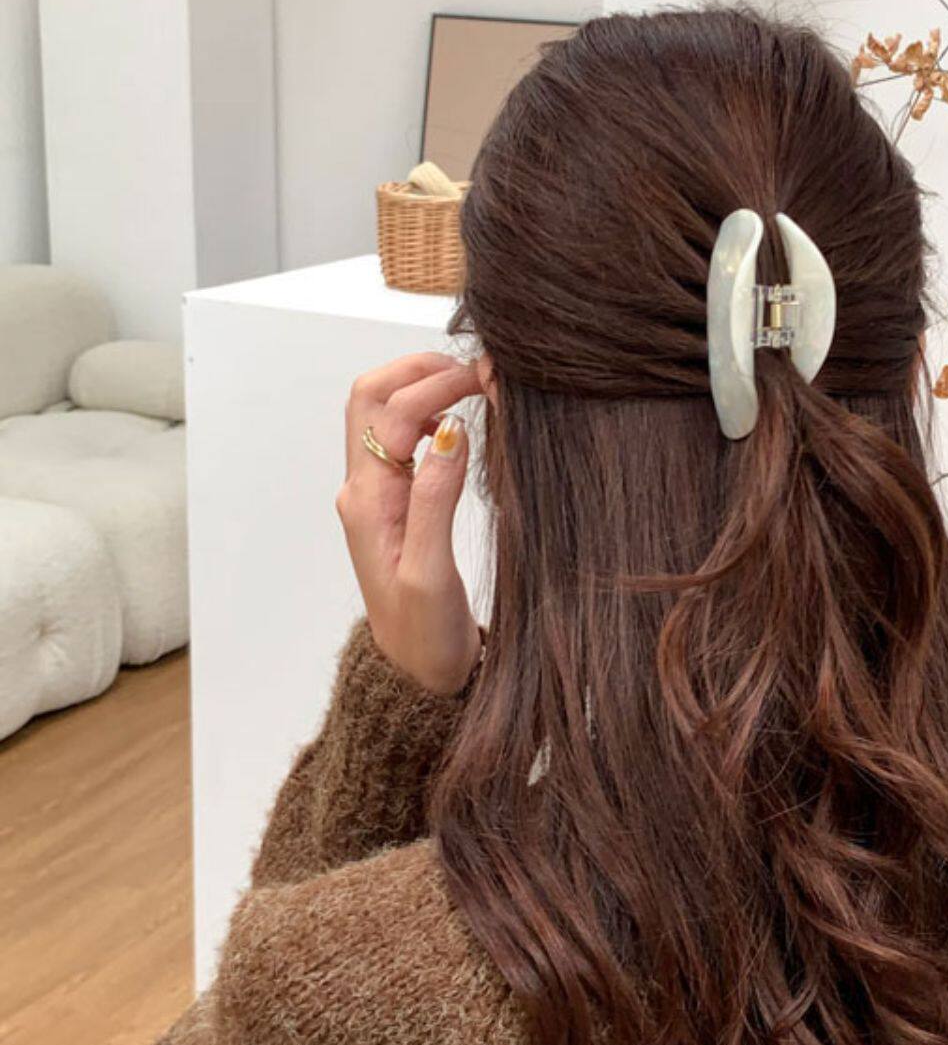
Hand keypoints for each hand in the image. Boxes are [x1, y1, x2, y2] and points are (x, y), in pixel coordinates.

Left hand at [336, 352, 483, 694]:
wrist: (416, 675)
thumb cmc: (422, 635)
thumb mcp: (430, 571)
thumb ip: (436, 498)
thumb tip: (448, 430)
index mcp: (367, 501)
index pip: (393, 412)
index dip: (438, 384)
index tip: (486, 378)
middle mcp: (365, 489)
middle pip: (374, 397)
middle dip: (421, 369)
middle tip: (478, 369)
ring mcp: (379, 494)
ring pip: (387, 412)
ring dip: (425, 386)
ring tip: (476, 384)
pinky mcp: (398, 503)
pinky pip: (405, 439)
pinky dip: (431, 412)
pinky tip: (464, 419)